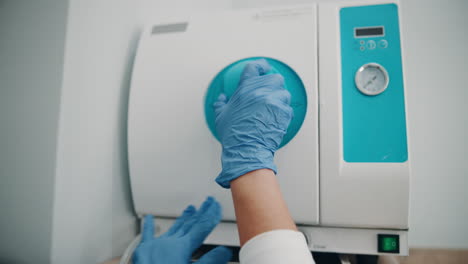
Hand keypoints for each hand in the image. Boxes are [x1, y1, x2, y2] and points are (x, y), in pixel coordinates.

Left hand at [132, 197, 231, 263]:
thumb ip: (209, 261)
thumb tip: (224, 251)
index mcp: (183, 247)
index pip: (202, 227)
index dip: (211, 215)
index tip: (217, 206)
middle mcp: (170, 242)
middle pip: (190, 224)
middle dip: (201, 213)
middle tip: (208, 202)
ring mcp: (157, 245)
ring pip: (174, 228)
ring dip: (184, 218)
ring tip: (191, 208)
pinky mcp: (144, 251)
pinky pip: (147, 235)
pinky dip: (148, 226)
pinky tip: (149, 218)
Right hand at [213, 59, 292, 187]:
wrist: (247, 148)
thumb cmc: (233, 134)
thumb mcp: (221, 116)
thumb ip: (221, 104)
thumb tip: (221, 99)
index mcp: (245, 88)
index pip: (254, 67)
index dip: (260, 65)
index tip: (262, 67)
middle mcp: (261, 91)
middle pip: (274, 77)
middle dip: (273, 83)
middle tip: (269, 90)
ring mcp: (274, 101)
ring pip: (284, 92)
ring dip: (280, 98)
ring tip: (273, 107)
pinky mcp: (284, 112)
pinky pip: (288, 107)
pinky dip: (284, 112)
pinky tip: (277, 118)